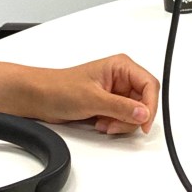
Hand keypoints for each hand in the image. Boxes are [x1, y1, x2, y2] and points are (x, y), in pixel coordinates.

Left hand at [34, 54, 159, 135]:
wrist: (41, 97)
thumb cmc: (60, 88)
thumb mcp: (93, 99)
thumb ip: (121, 107)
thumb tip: (144, 113)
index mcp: (121, 66)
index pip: (149, 85)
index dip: (150, 105)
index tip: (144, 123)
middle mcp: (121, 77)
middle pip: (144, 102)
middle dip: (131, 118)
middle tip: (114, 124)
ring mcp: (116, 92)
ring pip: (135, 113)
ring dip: (121, 123)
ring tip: (103, 122)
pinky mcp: (109, 104)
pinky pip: (123, 119)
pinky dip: (114, 125)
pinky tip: (100, 123)